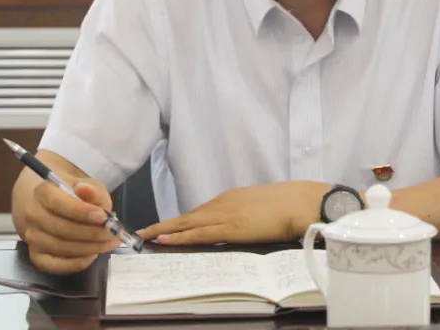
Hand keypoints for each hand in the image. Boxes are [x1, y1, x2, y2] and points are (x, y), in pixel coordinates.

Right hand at [21, 177, 120, 274]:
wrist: (49, 206)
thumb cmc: (71, 195)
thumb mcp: (86, 186)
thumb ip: (91, 189)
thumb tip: (86, 189)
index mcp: (43, 192)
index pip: (58, 203)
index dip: (81, 211)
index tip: (102, 216)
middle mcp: (33, 215)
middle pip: (62, 229)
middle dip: (92, 233)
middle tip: (112, 233)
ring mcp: (32, 238)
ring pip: (61, 248)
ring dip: (89, 248)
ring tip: (109, 243)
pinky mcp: (36, 255)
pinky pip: (54, 265)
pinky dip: (75, 263)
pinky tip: (91, 255)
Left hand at [137, 181, 330, 245]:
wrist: (301, 201)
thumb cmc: (286, 206)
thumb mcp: (259, 208)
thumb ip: (244, 214)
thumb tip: (238, 224)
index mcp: (229, 199)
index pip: (196, 213)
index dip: (176, 222)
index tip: (159, 227)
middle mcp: (222, 204)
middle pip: (185, 217)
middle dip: (161, 225)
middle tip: (138, 232)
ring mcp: (225, 214)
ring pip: (186, 224)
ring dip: (163, 230)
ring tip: (143, 236)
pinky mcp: (231, 227)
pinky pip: (198, 233)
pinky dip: (179, 236)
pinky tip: (163, 239)